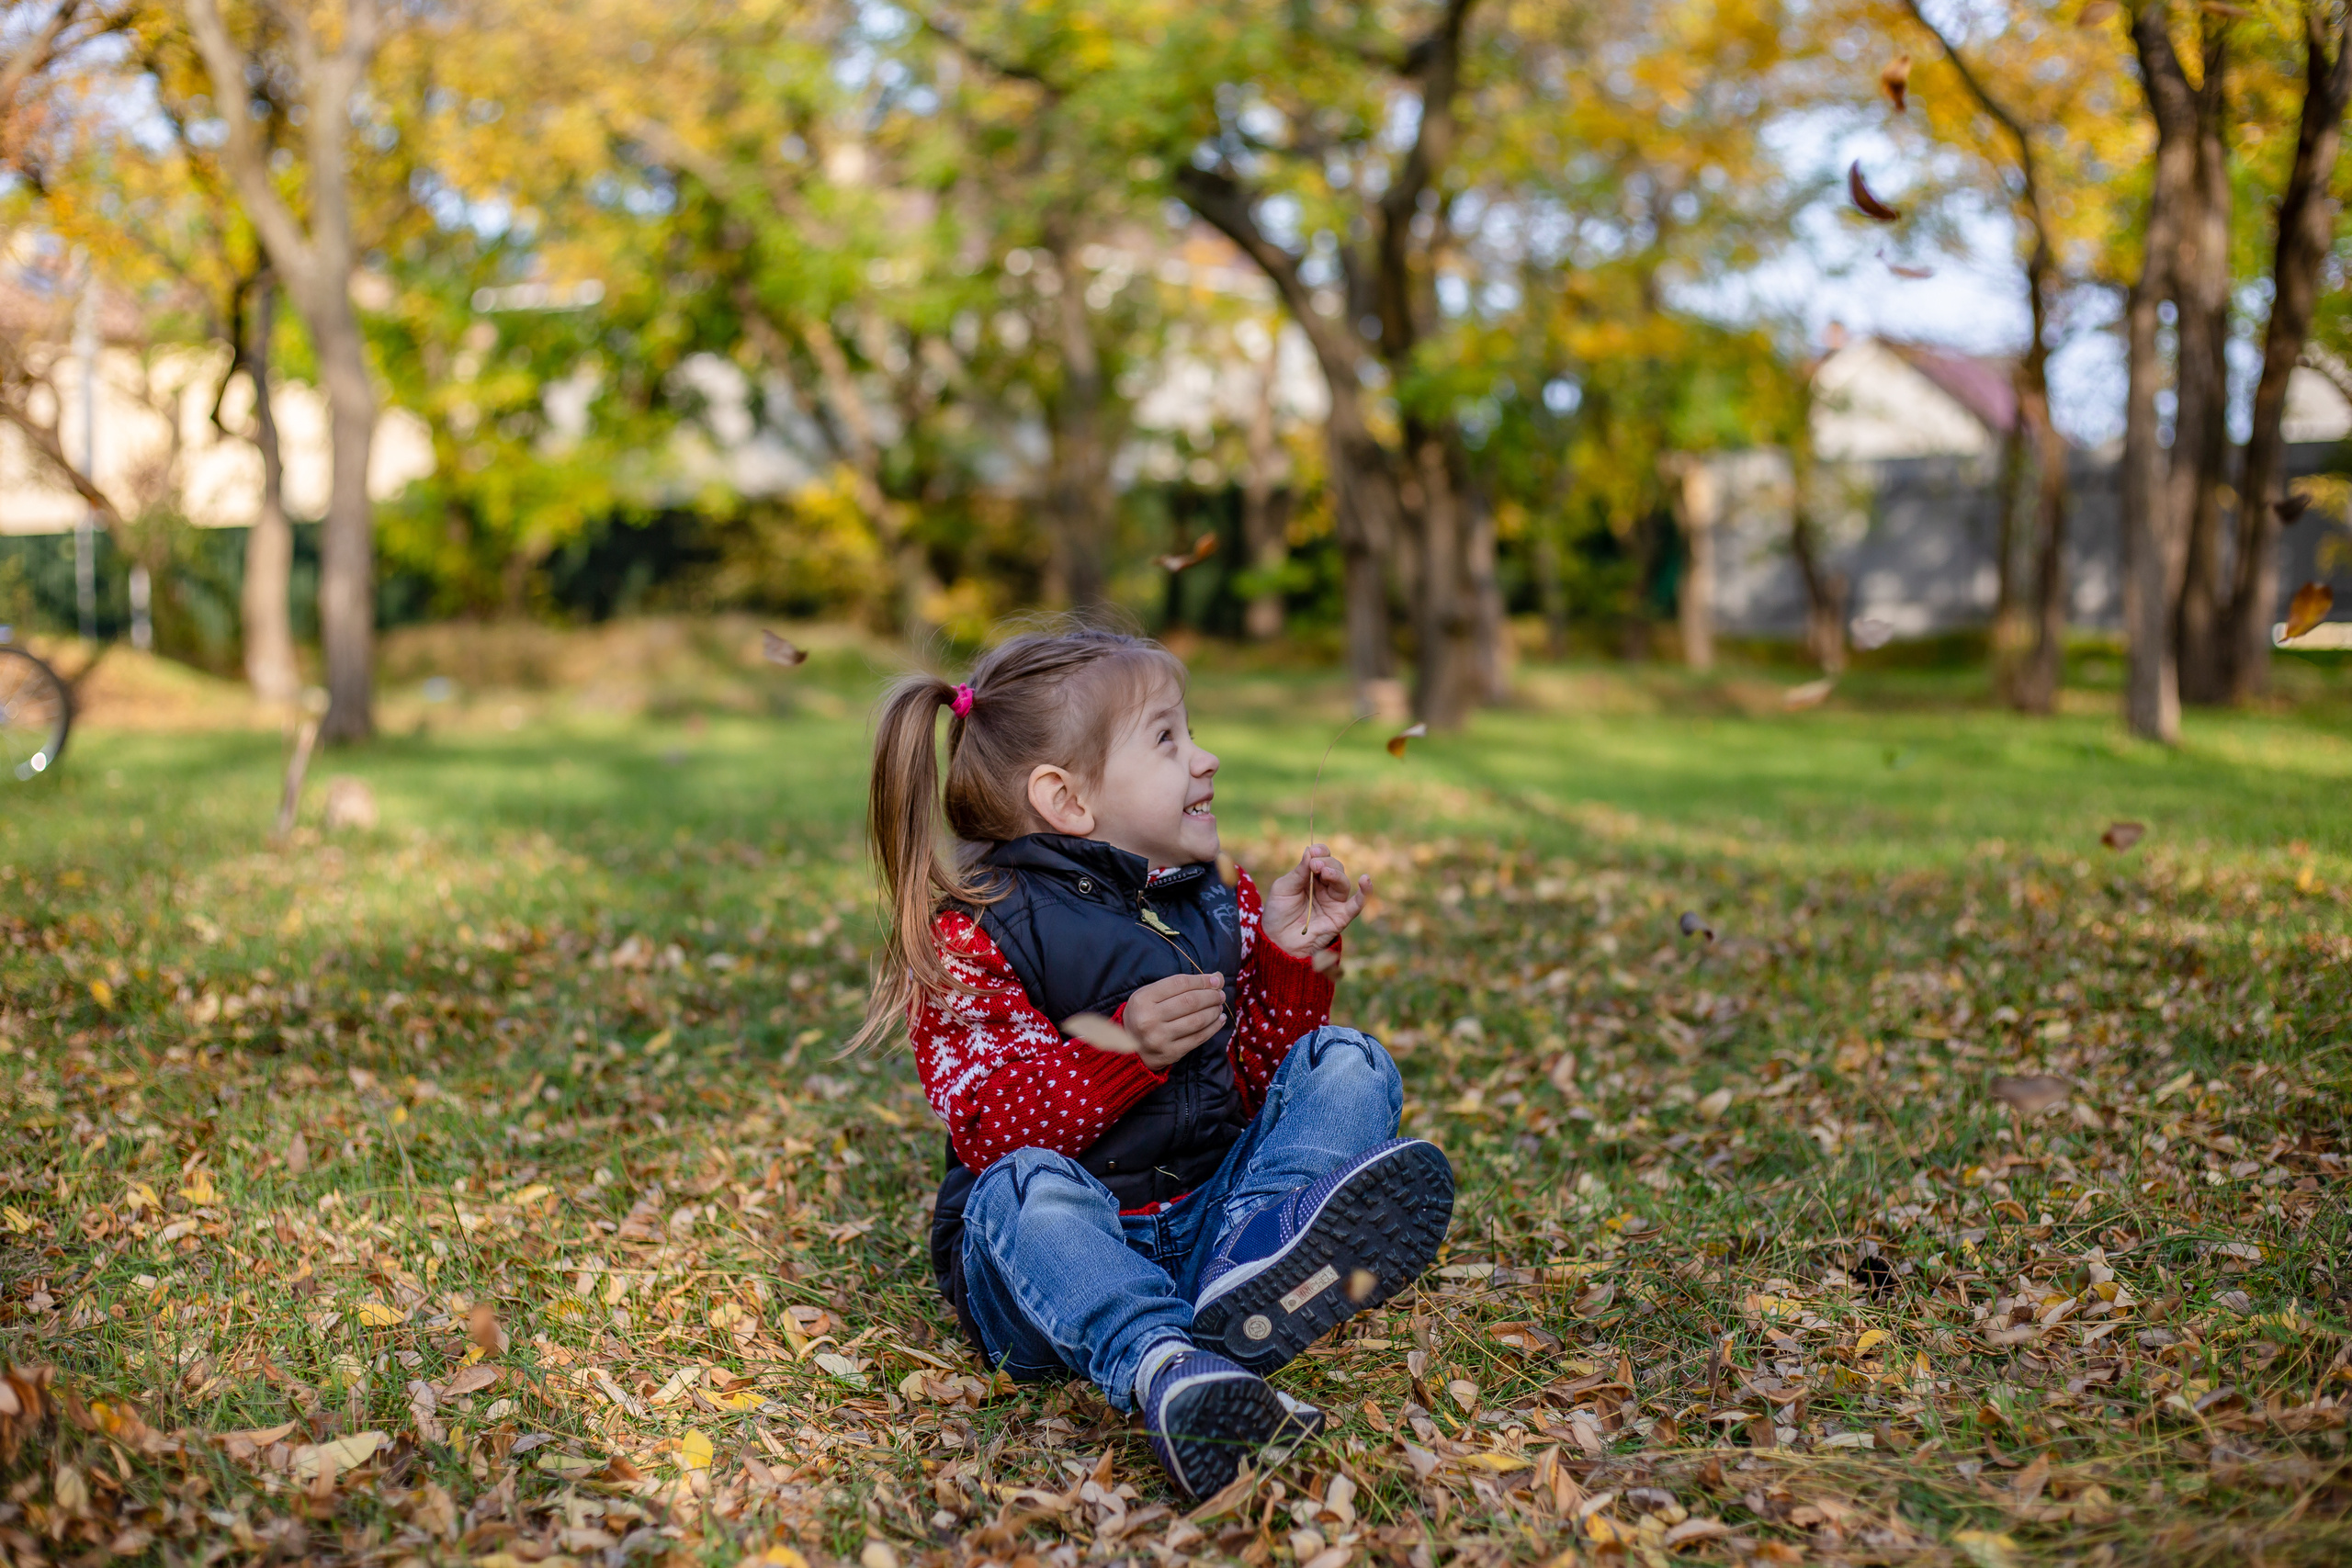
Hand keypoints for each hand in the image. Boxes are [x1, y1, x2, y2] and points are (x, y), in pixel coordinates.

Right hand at [1121, 971, 1226, 1069]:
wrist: (1130, 1050)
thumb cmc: (1144, 1016)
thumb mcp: (1151, 995)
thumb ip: (1180, 985)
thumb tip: (1217, 978)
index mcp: (1142, 999)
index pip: (1179, 984)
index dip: (1201, 980)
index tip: (1215, 980)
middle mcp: (1149, 1019)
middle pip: (1190, 1002)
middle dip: (1211, 996)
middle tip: (1219, 994)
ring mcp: (1159, 1038)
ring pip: (1197, 1020)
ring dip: (1214, 1011)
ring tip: (1219, 1006)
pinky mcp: (1170, 1053)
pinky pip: (1198, 1038)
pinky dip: (1213, 1027)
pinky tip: (1219, 1020)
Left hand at [1263, 843, 1371, 960]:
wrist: (1277, 942)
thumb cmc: (1278, 913)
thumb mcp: (1283, 888)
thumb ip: (1298, 872)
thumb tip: (1310, 851)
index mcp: (1310, 877)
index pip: (1322, 858)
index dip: (1321, 852)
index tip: (1313, 851)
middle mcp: (1324, 887)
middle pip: (1335, 867)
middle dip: (1326, 863)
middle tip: (1314, 866)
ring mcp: (1333, 902)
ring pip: (1343, 882)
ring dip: (1336, 874)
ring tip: (1324, 873)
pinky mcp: (1340, 917)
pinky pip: (1357, 904)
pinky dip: (1365, 893)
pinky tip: (1365, 880)